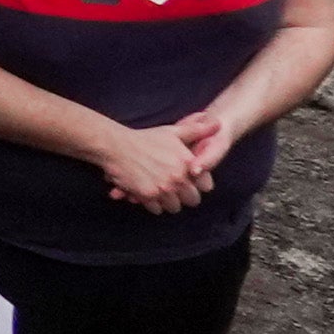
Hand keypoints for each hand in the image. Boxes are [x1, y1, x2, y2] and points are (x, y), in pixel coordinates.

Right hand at [86, 116, 206, 211]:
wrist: (116, 145)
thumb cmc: (145, 138)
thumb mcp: (173, 132)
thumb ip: (197, 130)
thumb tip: (217, 124)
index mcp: (187, 164)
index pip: (206, 187)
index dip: (198, 184)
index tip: (189, 181)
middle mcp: (178, 178)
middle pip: (192, 200)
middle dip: (184, 196)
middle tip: (174, 188)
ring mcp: (163, 188)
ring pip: (174, 207)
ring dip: (168, 202)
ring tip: (161, 191)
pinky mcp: (147, 196)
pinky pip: (157, 209)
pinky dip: (153, 204)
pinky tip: (148, 194)